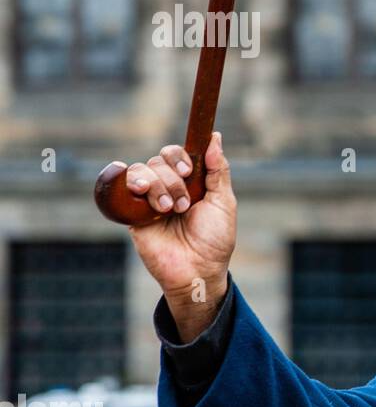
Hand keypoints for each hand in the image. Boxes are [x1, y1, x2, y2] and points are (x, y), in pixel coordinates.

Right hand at [124, 132, 236, 341]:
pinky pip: (122, 188)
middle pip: (159, 161)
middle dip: (172, 179)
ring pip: (142, 172)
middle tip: (183, 204)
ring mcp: (149, 200)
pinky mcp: (132, 214)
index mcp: (191, 182)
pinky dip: (129, 183)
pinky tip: (139, 190)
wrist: (197, 270)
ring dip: (157, 187)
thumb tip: (215, 136)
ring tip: (168, 211)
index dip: (179, 156)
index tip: (187, 170)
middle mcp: (169, 187)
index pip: (177, 154)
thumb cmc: (215, 239)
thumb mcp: (223, 202)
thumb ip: (218, 169)